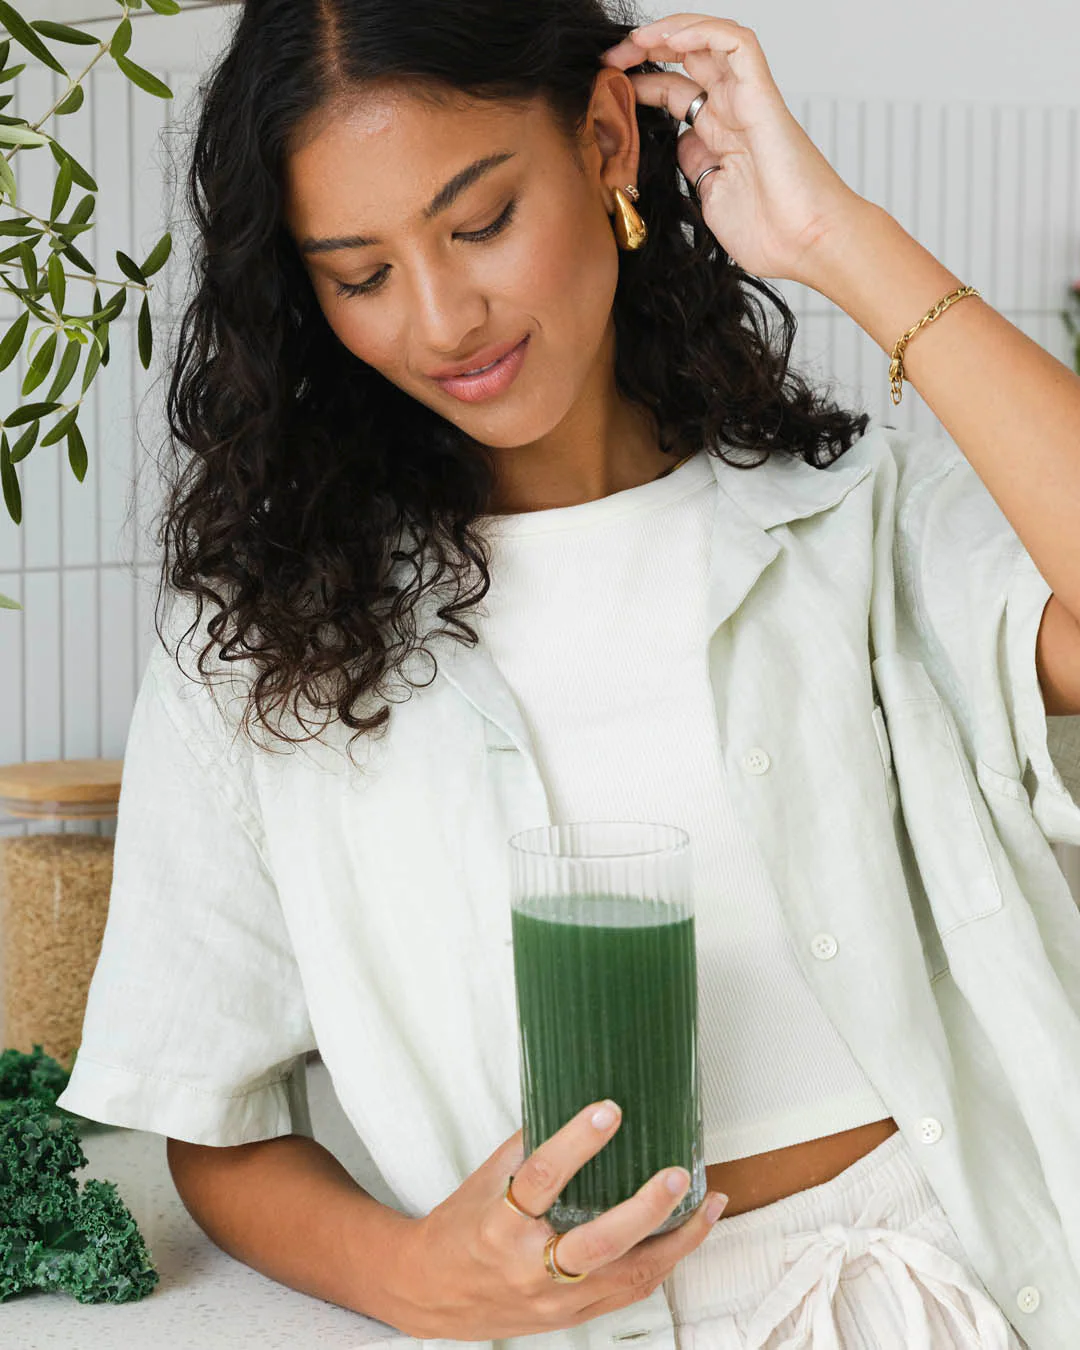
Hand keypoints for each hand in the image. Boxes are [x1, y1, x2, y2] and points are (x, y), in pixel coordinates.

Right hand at [397, 1099, 726, 1338]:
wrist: (431, 1293)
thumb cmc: (460, 1227)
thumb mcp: (483, 1180)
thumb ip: (527, 1147)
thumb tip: (572, 1102)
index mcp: (500, 1224)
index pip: (543, 1178)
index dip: (577, 1142)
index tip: (609, 1109)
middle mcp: (529, 1267)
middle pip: (599, 1242)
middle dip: (646, 1209)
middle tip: (676, 1173)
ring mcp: (554, 1299)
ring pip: (628, 1276)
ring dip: (676, 1241)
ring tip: (710, 1205)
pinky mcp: (570, 1317)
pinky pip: (627, 1292)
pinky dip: (661, 1264)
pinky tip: (685, 1236)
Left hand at [601, 12, 864, 286]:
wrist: (807, 245)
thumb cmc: (769, 234)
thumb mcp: (710, 198)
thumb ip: (695, 166)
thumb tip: (679, 144)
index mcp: (719, 136)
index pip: (675, 91)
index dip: (640, 83)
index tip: (606, 89)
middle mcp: (733, 112)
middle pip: (687, 59)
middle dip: (645, 51)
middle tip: (610, 59)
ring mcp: (748, 101)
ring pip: (710, 41)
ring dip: (669, 33)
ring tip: (635, 41)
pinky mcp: (763, 97)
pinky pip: (737, 45)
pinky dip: (704, 32)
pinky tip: (671, 38)